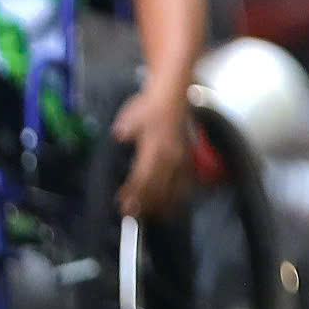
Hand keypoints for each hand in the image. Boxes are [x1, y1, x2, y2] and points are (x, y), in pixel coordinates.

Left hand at [110, 83, 194, 219]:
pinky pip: (186, 183)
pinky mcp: (188, 158)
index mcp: (156, 149)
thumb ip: (124, 133)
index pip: (142, 178)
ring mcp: (182, 159)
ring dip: (161, 205)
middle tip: (131, 216)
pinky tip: (173, 204)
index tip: (123, 205)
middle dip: (144, 205)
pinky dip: (179, 196)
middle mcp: (171, 158)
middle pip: (158, 189)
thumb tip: (120, 139)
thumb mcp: (129, 118)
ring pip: (174, 189)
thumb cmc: (150, 104)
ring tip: (150, 215)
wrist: (172, 93)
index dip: (132, 194)